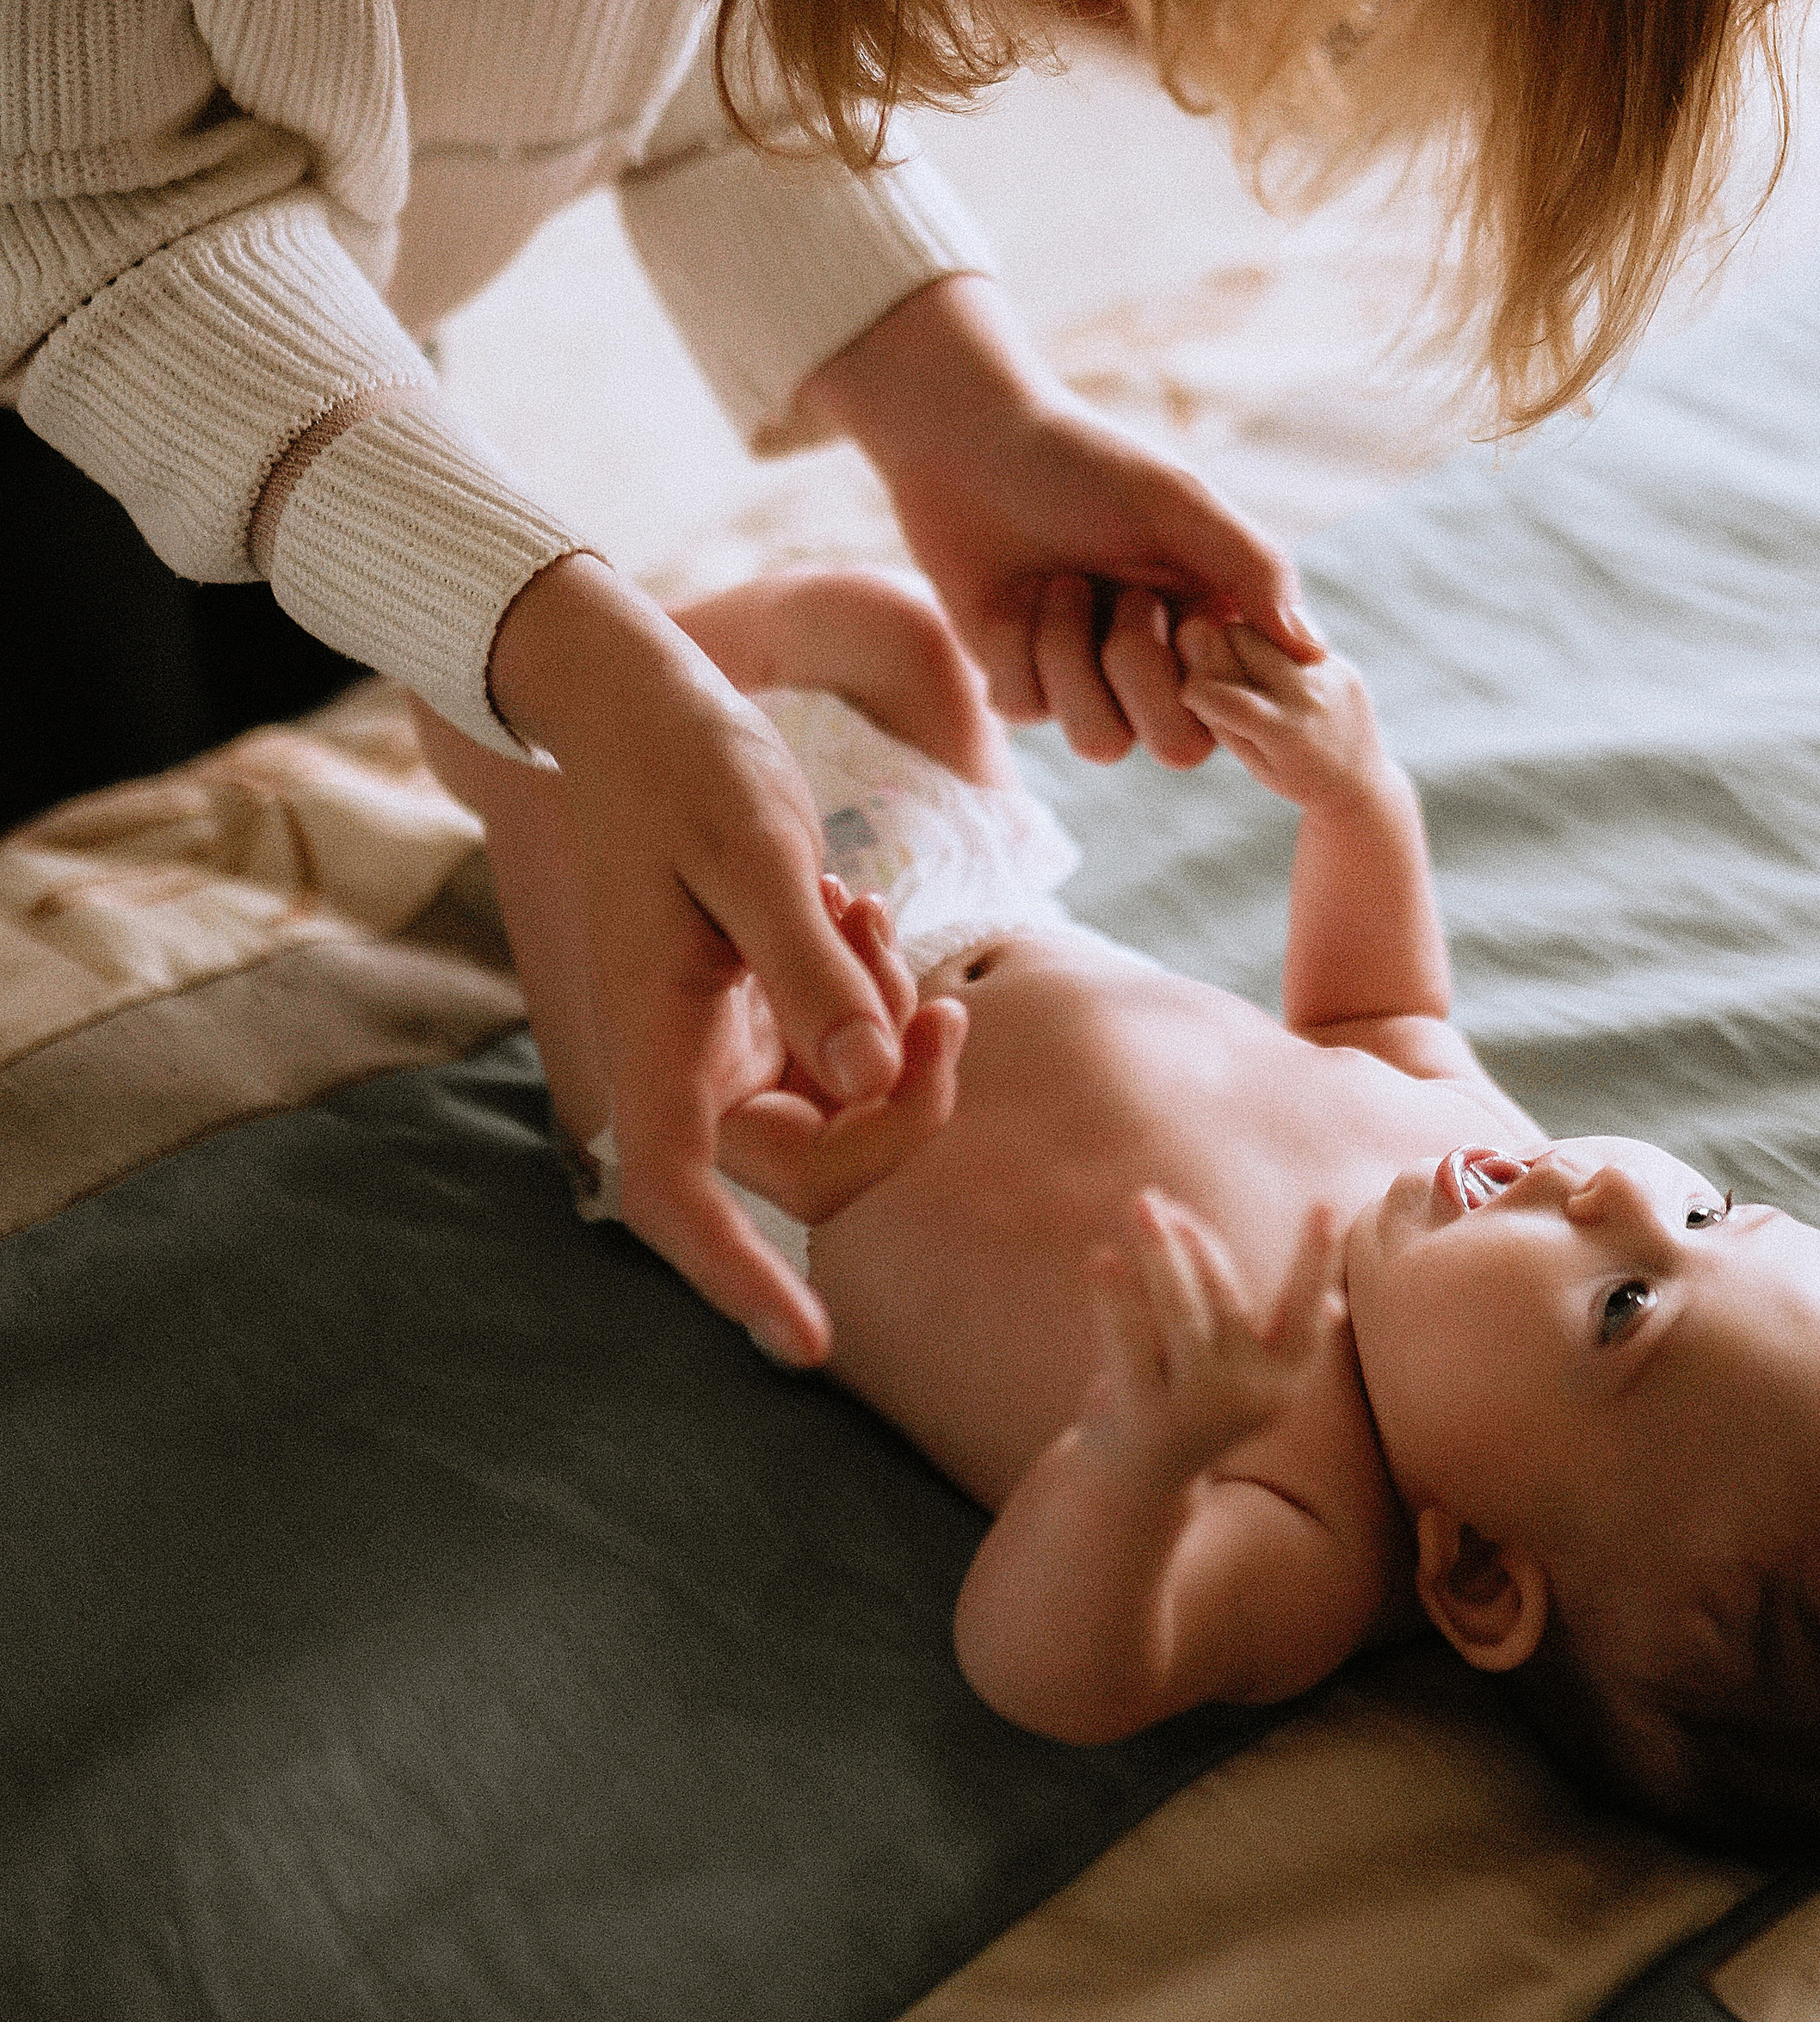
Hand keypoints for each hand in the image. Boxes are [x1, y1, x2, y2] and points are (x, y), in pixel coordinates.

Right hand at [489, 555, 938, 1360]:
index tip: (810, 1345)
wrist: (643, 707)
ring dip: (887, 1033)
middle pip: (812, 1163)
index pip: (683, 1198)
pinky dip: (872, 996)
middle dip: (897, 1106)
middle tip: (943, 1012)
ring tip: (860, 913)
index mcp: (658, 1042)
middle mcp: (687, 1062)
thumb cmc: (684, 766)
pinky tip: (851, 909)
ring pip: (841, 1108)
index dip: (740, 1280)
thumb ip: (812, 967)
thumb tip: (866, 1081)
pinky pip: (843, 1049)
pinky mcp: (759, 1008)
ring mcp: (726, 1041)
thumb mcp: (756, 851)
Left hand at [790, 276, 1321, 768]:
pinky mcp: (1018, 676)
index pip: (1241, 704)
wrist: (971, 442)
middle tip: (1125, 593)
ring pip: (1100, 743)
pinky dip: (1019, 652)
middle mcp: (1153, 656)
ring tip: (1058, 583)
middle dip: (1142, 672)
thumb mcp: (1179, 501)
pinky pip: (1027, 710)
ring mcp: (1083, 673)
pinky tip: (1012, 596)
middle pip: (1177, 745)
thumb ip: (1253, 568)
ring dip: (1073, 660)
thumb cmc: (1084, 461)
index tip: (1187, 614)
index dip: (1215, 676)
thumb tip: (1313, 654)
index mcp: (1206, 616)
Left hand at [1082, 1192, 1344, 1484]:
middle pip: (1223, 1297)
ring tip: (1141, 1204)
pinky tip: (1103, 1258)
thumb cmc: (1201, 1399)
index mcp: (1283, 1380)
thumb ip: (1280, 1332)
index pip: (1304, 1311)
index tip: (1325, 1203)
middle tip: (1159, 1200)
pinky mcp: (1143, 1412)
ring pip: (1178, 1311)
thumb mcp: (1249, 1373)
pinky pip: (1128, 1340)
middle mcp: (1246, 1395)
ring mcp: (1195, 1406)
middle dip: (1194, 1241)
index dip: (1317, 1259)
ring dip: (1159, 1252)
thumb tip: (1333, 1304)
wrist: (1141, 1478)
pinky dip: (1115, 1296)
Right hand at [1175, 619, 1392, 812]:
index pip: (1217, 691)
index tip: (1191, 697)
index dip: (1193, 689)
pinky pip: (1294, 636)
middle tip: (1218, 675)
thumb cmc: (1294, 777)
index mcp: (1285, 732)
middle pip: (1235, 637)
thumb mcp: (1251, 760)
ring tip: (1252, 677)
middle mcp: (1310, 696)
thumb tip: (1191, 651)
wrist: (1360, 784)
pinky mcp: (1342, 663)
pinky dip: (1276, 651)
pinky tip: (1282, 680)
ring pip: (1263, 627)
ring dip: (1245, 644)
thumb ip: (1221, 713)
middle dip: (1217, 649)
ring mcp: (1330, 674)